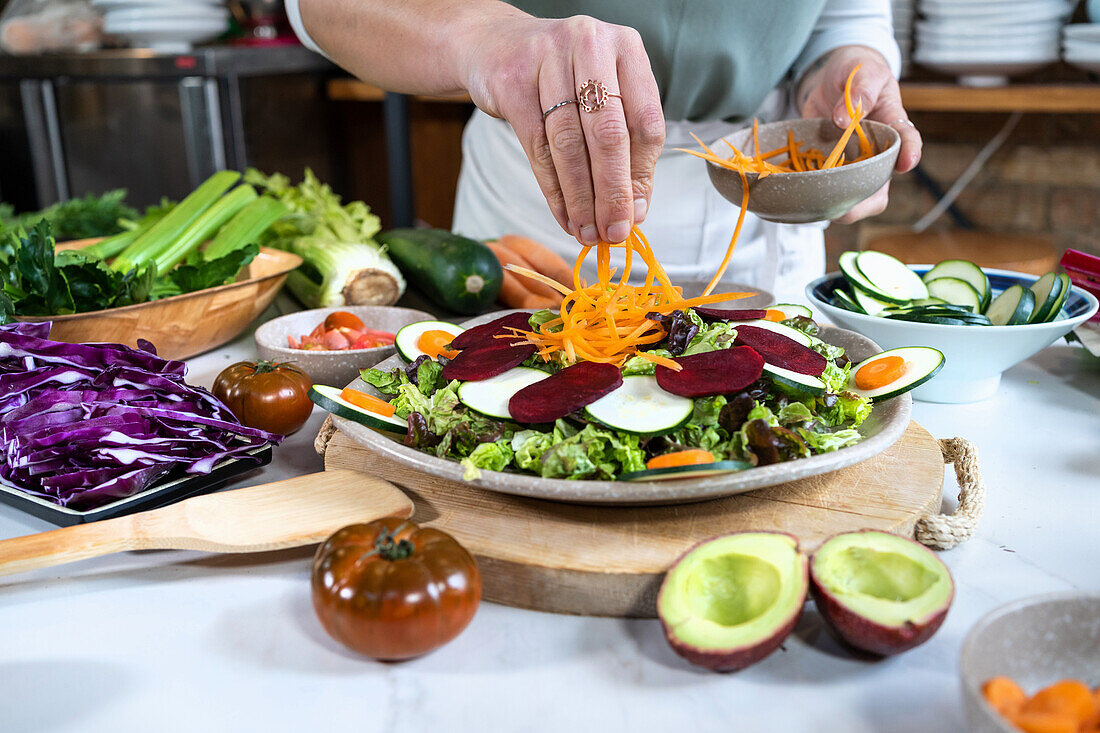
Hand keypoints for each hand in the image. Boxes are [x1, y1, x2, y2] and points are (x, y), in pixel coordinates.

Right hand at [458, 14, 664, 244]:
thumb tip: (634, 211)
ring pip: (569, 144)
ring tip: (585, 230)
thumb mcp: (601, 98)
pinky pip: (537, 148)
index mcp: (626, 48)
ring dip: (580, 198)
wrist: (496, 45)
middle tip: (612, 232)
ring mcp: (548, 59)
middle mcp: (590, 45)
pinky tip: (563, 214)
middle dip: (612, 193)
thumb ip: (625, 148)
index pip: (645, 122)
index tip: (635, 214)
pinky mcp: (513, 82)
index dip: (641, 176)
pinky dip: (552, 190)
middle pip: (609, 134)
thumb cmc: (561, 78)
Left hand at [796, 45, 921, 223]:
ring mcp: (852, 161)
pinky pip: (826, 186)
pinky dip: (814, 195)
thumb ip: (859, 90)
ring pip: (853, 195)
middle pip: (880, 185)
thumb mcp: (862, 72)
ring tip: (819, 209)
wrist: (831, 79)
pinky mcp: (830, 166)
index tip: (906, 164)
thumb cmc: (855, 72)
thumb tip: (844, 120)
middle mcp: (874, 150)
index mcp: (891, 124)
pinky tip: (798, 197)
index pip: (907, 140)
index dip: (910, 153)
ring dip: (837, 206)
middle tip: (846, 209)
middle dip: (865, 202)